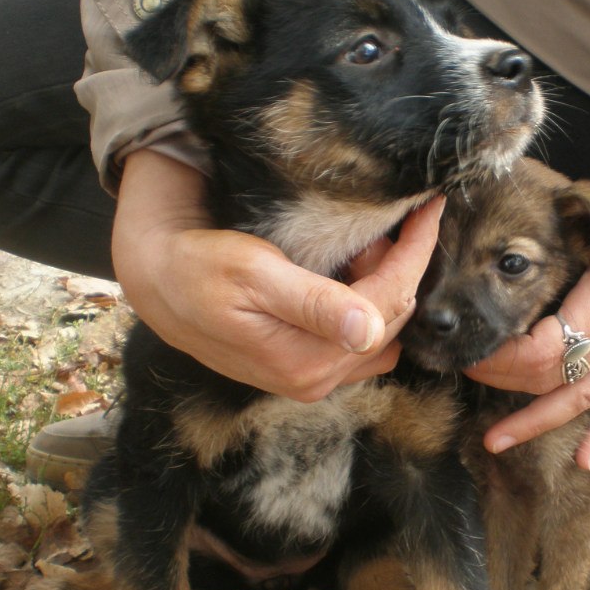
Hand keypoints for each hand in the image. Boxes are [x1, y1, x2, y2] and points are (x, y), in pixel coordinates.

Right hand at [111, 150, 441, 399]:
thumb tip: (370, 330)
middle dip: (403, 270)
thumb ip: (315, 304)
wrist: (157, 285)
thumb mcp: (254, 275)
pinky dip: (367, 302)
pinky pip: (358, 337)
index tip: (432, 210)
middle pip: (391, 321)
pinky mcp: (303, 367)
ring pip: (381, 331)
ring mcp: (311, 377)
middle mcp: (317, 378)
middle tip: (398, 221)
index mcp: (308, 361)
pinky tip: (351, 270)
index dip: (415, 254)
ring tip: (370, 244)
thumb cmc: (199, 270)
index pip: (388, 303)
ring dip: (387, 288)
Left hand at [465, 163, 589, 467]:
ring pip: (581, 401)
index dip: (500, 357)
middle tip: (467, 376)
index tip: (472, 347)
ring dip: (536, 424)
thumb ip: (571, 212)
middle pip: (550, 380)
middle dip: (502, 382)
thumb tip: (537, 208)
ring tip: (496, 443)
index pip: (541, 351)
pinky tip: (586, 460)